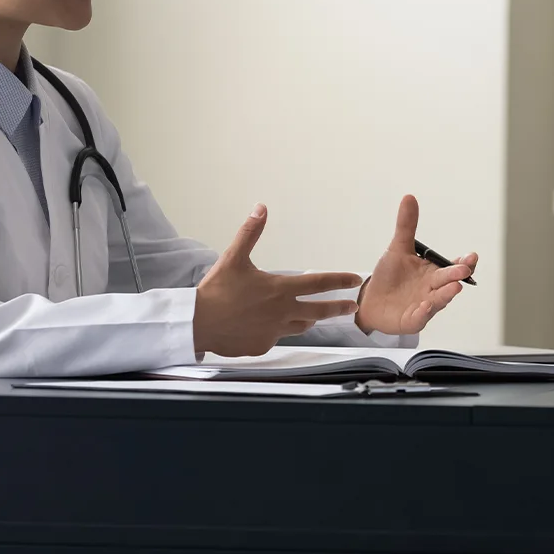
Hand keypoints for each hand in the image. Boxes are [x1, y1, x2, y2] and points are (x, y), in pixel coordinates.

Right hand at [193, 205, 361, 356]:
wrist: (197, 323)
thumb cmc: (216, 290)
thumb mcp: (233, 258)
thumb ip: (250, 233)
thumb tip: (261, 208)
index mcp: (279, 288)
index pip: (318, 284)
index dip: (340, 280)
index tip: (355, 280)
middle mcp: (282, 312)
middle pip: (320, 311)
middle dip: (339, 308)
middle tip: (352, 307)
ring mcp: (274, 331)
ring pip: (301, 326)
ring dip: (309, 320)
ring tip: (313, 317)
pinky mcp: (263, 345)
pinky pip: (277, 338)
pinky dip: (277, 331)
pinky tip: (268, 327)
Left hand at [355, 195, 474, 335]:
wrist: (372, 300)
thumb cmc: (391, 277)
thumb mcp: (398, 248)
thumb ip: (406, 226)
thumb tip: (409, 198)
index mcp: (434, 272)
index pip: (454, 267)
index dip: (464, 263)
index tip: (471, 256)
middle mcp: (433, 289)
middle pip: (448, 283)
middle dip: (457, 276)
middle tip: (464, 270)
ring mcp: (425, 306)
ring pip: (439, 301)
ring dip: (446, 295)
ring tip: (453, 288)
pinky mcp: (412, 320)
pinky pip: (420, 318)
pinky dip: (423, 313)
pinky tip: (424, 306)